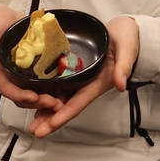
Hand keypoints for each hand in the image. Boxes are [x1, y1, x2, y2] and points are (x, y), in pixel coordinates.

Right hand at [0, 4, 61, 111]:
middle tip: (54, 103)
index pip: (8, 89)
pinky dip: (55, 79)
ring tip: (61, 98)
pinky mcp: (37, 59)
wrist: (0, 13)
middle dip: (38, 101)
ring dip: (48, 94)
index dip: (20, 96)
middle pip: (24, 93)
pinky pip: (46, 72)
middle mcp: (12, 73)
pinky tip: (66, 81)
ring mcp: (26, 67)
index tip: (33, 98)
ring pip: (37, 87)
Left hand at [28, 15, 139, 138]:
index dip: (65, 114)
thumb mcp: (127, 50)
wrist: (124, 29)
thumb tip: (121, 85)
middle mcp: (87, 83)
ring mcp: (79, 76)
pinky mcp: (73, 68)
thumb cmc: (128, 39)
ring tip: (31, 123)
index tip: (52, 124)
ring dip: (45, 109)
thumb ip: (124, 66)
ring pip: (59, 96)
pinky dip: (46, 92)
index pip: (80, 101)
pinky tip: (34, 98)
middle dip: (50, 119)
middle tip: (35, 130)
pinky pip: (57, 82)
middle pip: (66, 104)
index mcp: (99, 82)